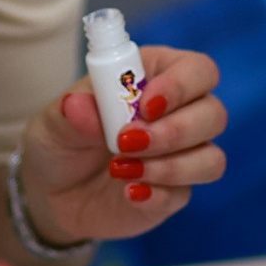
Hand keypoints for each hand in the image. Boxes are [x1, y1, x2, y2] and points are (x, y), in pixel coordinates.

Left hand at [19, 45, 225, 242]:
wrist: (52, 193)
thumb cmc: (60, 140)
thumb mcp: (53, 121)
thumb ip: (71, 112)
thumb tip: (79, 105)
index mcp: (156, 76)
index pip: (198, 70)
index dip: (181, 86)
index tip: (145, 106)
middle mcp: (179, 113)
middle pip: (214, 114)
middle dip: (175, 131)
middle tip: (127, 142)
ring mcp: (182, 156)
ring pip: (211, 159)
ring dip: (170, 167)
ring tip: (120, 170)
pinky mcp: (175, 192)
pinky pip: (185, 193)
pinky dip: (157, 194)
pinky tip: (128, 193)